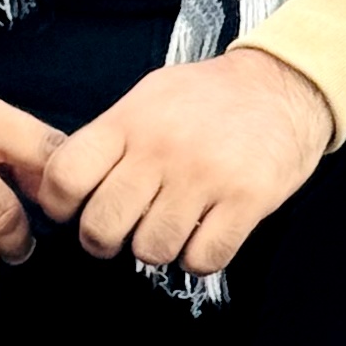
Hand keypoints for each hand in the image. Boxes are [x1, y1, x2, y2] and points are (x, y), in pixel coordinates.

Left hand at [38, 50, 333, 280]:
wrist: (285, 85)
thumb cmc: (209, 98)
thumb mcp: (149, 97)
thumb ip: (109, 139)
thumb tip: (60, 187)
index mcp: (130, 120)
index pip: (65, 177)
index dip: (61, 206)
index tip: (78, 209)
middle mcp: (162, 148)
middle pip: (101, 226)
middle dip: (106, 240)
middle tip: (124, 230)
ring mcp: (204, 176)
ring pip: (151, 251)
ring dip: (159, 248)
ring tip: (174, 225)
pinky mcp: (246, 201)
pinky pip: (202, 260)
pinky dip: (200, 258)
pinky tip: (208, 232)